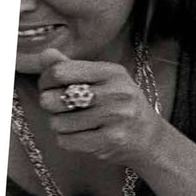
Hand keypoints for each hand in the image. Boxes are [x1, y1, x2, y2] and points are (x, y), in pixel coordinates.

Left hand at [32, 49, 172, 169]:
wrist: (149, 137)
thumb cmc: (120, 105)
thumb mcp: (103, 80)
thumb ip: (72, 67)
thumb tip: (45, 54)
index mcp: (112, 72)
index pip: (59, 72)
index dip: (46, 81)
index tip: (50, 87)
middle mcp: (117, 92)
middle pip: (53, 99)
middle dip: (50, 105)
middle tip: (62, 107)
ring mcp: (116, 117)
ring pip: (57, 123)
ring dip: (60, 125)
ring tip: (75, 123)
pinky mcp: (111, 140)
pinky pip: (67, 141)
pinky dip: (67, 140)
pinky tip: (81, 135)